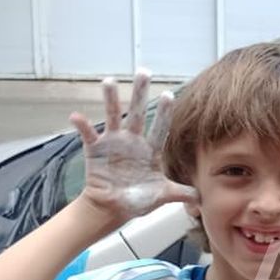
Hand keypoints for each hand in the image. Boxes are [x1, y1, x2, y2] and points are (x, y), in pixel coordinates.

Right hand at [70, 69, 198, 221]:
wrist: (114, 208)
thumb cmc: (138, 200)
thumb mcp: (163, 196)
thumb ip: (182, 194)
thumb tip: (204, 198)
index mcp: (150, 150)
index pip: (160, 128)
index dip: (164, 113)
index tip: (169, 95)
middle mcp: (133, 141)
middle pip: (137, 113)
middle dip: (140, 93)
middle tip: (143, 71)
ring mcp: (113, 143)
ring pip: (113, 116)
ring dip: (111, 99)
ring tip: (109, 81)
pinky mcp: (96, 150)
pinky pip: (88, 135)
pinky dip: (82, 126)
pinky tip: (76, 116)